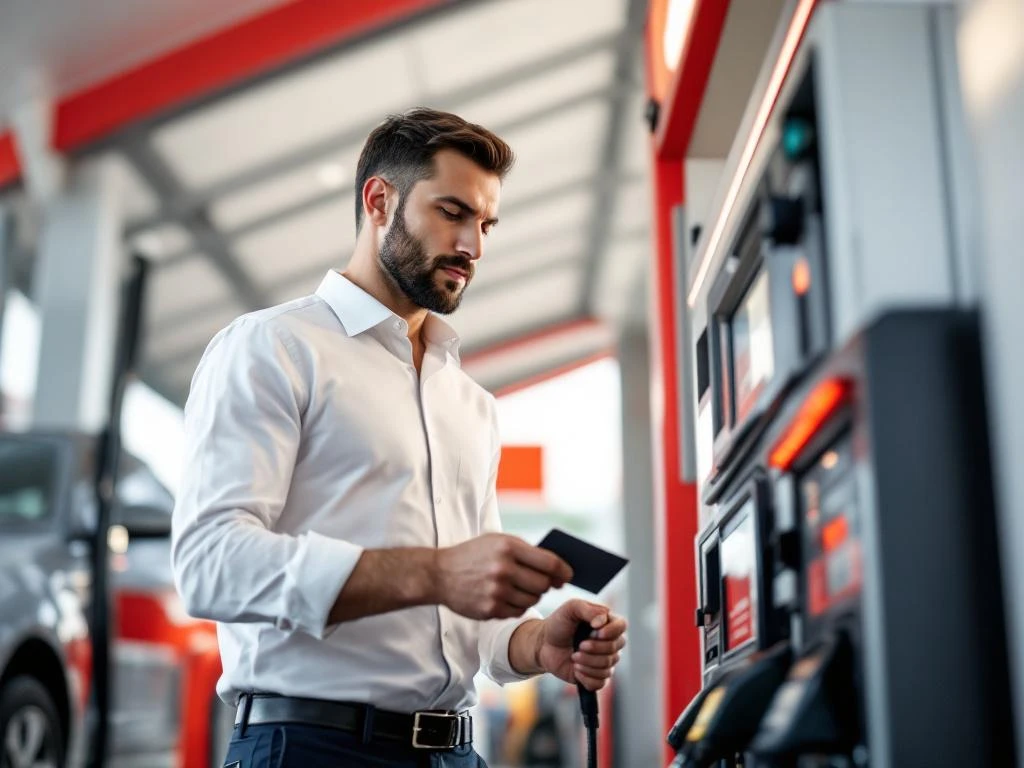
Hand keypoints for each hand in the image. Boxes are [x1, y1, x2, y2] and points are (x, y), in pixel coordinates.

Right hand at [435, 533, 572, 619]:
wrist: (439, 574)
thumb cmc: (474, 555)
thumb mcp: (498, 542)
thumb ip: (526, 552)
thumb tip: (558, 569)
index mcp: (508, 547)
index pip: (549, 562)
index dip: (563, 570)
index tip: (568, 575)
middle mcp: (503, 569)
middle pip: (543, 584)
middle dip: (546, 584)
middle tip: (541, 582)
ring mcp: (496, 591)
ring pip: (532, 600)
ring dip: (531, 596)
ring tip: (520, 588)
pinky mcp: (490, 610)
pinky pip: (517, 612)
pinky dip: (518, 606)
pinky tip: (508, 597)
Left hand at [537, 599, 626, 690]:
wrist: (544, 644)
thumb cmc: (558, 624)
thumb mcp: (571, 608)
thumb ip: (588, 609)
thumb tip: (602, 621)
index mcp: (606, 623)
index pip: (622, 626)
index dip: (612, 631)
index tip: (595, 632)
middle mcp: (609, 642)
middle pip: (615, 650)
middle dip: (594, 649)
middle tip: (578, 645)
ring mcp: (604, 661)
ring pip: (607, 668)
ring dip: (587, 663)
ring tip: (574, 656)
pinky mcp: (595, 677)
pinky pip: (600, 683)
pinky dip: (586, 677)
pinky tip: (576, 670)